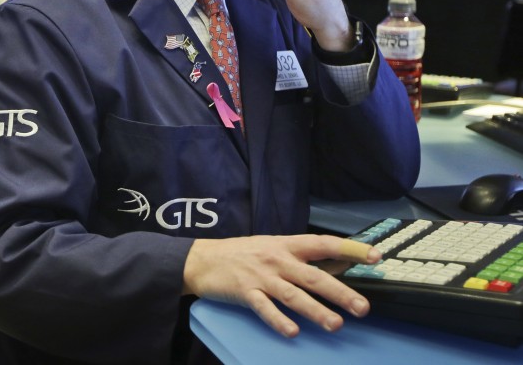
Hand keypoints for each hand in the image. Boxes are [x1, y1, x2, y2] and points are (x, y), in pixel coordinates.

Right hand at [182, 234, 379, 337]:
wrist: (202, 259)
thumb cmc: (242, 254)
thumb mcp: (273, 247)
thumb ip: (303, 257)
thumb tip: (340, 263)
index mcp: (286, 245)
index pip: (322, 244)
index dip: (349, 249)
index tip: (374, 256)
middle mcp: (276, 259)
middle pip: (312, 276)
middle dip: (339, 292)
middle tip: (362, 308)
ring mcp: (260, 277)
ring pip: (293, 295)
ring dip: (316, 310)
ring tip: (336, 325)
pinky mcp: (244, 292)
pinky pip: (265, 308)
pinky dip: (279, 320)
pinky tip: (293, 331)